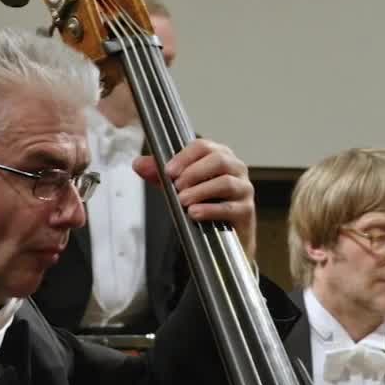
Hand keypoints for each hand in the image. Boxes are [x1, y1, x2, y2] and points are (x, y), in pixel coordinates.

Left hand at [135, 138, 255, 257]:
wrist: (222, 238)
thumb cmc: (204, 204)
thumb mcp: (179, 187)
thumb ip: (160, 175)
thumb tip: (137, 164)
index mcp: (220, 156)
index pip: (203, 146)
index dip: (184, 157)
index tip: (168, 171)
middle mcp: (236, 168)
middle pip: (218, 160)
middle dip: (193, 172)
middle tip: (176, 186)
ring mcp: (244, 189)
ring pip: (225, 183)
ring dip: (200, 191)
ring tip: (182, 201)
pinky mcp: (246, 211)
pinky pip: (229, 208)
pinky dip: (209, 210)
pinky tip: (194, 214)